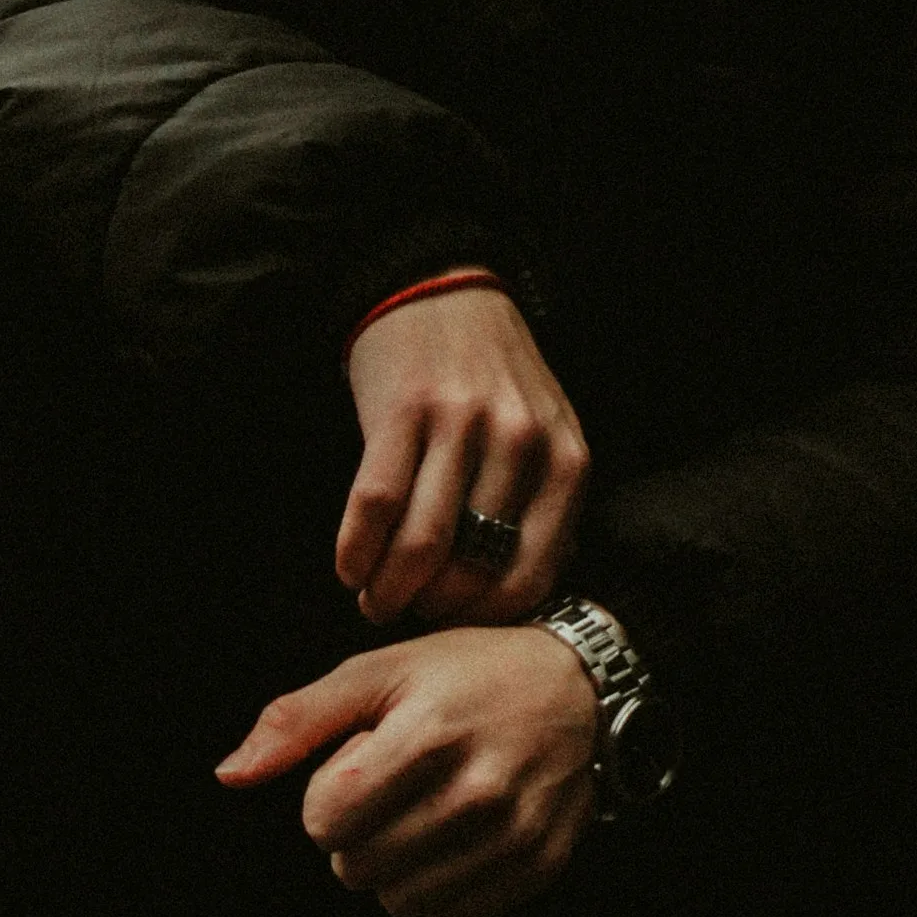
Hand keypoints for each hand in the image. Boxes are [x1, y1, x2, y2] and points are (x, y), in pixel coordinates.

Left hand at [216, 631, 600, 916]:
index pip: (323, 822)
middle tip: (397, 791)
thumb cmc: (466, 674)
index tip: (362, 766)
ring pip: (399, 901)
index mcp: (427, 734)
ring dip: (398, 867)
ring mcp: (512, 833)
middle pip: (357, 868)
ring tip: (427, 814)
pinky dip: (441, 889)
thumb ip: (299, 719)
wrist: (580, 688)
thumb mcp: (380, 671)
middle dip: (359, 835)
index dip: (328, 796)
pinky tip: (459, 841)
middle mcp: (476, 790)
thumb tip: (231, 774)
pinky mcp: (538, 865)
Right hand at [337, 279, 589, 625]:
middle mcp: (519, 442)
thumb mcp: (548, 434)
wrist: (441, 291)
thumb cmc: (496, 378)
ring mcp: (461, 424)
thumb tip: (515, 599)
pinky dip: (355, 552)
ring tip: (373, 598)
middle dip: (430, 610)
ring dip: (387, 591)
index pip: (530, 575)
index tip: (453, 625)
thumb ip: (542, 506)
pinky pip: (373, 507)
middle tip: (405, 614)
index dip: (482, 618)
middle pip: (471, 569)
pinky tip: (350, 565)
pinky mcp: (402, 411)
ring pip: (421, 548)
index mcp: (566, 459)